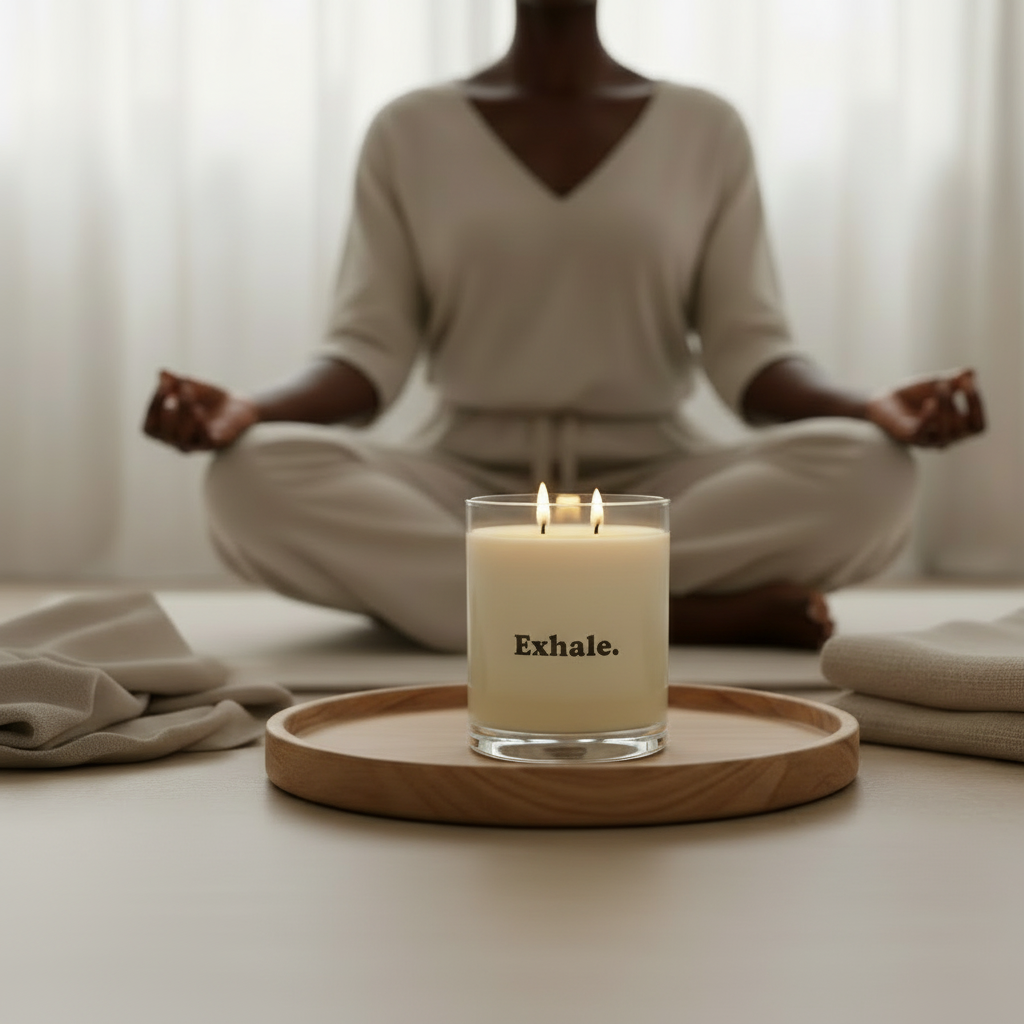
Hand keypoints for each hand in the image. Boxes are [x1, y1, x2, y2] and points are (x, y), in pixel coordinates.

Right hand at [142, 370, 258, 451]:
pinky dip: (199, 424)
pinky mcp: (215, 443)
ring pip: (181, 439)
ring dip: (183, 414)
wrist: (237, 405)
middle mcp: (178, 442)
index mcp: (166, 431)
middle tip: (179, 391)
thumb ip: (174, 381)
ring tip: (191, 396)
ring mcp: (196, 445)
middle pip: (163, 434)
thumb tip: (162, 373)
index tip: (165, 384)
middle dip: (168, 410)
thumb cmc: (206, 398)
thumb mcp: (188, 386)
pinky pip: (204, 440)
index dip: (153, 406)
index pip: (150, 427)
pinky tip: (198, 409)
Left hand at [866, 369, 984, 447]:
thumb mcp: (939, 383)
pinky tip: (929, 402)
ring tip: (939, 384)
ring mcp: (927, 440)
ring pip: (947, 431)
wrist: (883, 400)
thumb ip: (956, 380)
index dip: (978, 408)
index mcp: (956, 428)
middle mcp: (945, 438)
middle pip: (964, 428)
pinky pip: (924, 431)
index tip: (971, 386)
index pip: (978, 426)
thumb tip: (971, 373)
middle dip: (961, 403)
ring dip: (946, 405)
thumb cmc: (915, 395)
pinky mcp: (910, 438)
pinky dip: (930, 416)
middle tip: (947, 383)